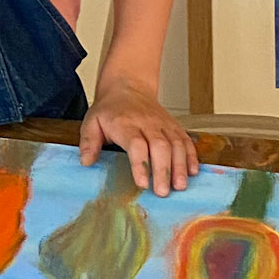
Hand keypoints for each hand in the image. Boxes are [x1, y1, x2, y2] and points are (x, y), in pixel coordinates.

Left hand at [80, 77, 198, 196]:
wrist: (128, 87)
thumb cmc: (110, 110)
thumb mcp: (92, 122)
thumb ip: (88, 142)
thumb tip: (86, 162)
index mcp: (125, 124)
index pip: (136, 144)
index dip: (140, 164)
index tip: (142, 183)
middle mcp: (147, 123)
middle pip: (160, 146)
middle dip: (163, 170)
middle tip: (163, 192)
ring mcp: (163, 124)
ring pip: (176, 144)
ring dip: (180, 166)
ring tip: (180, 186)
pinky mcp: (174, 126)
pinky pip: (186, 140)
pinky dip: (191, 156)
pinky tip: (192, 172)